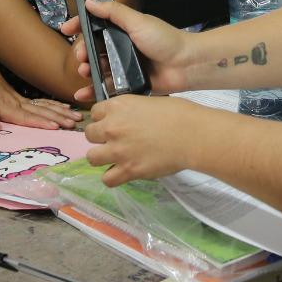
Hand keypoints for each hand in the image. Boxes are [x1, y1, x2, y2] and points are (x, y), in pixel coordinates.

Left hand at [0, 64, 81, 131]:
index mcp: (6, 107)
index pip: (25, 117)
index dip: (40, 122)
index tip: (54, 127)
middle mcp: (18, 103)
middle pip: (41, 112)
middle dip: (58, 118)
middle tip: (73, 124)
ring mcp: (23, 100)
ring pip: (45, 106)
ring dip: (61, 112)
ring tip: (76, 118)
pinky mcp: (24, 98)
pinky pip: (43, 102)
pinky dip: (56, 105)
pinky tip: (67, 108)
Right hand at [60, 0, 190, 100]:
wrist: (186, 65)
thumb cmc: (165, 40)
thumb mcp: (138, 21)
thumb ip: (114, 12)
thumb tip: (89, 1)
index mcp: (122, 30)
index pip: (95, 25)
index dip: (79, 26)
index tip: (66, 29)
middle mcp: (121, 47)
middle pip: (93, 49)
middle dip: (82, 52)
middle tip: (81, 57)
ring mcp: (124, 66)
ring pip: (98, 69)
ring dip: (87, 70)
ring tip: (86, 71)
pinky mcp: (128, 84)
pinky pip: (107, 88)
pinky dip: (94, 91)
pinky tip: (83, 93)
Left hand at [84, 95, 210, 185]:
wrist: (192, 134)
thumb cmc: (178, 113)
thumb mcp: (149, 101)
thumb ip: (132, 111)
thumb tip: (130, 119)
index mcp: (118, 106)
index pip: (95, 112)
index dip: (103, 119)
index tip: (113, 123)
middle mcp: (112, 127)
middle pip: (89, 134)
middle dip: (100, 138)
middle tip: (115, 140)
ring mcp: (118, 150)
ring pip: (92, 157)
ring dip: (102, 157)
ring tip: (115, 158)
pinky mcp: (128, 170)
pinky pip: (107, 179)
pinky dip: (113, 177)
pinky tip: (122, 172)